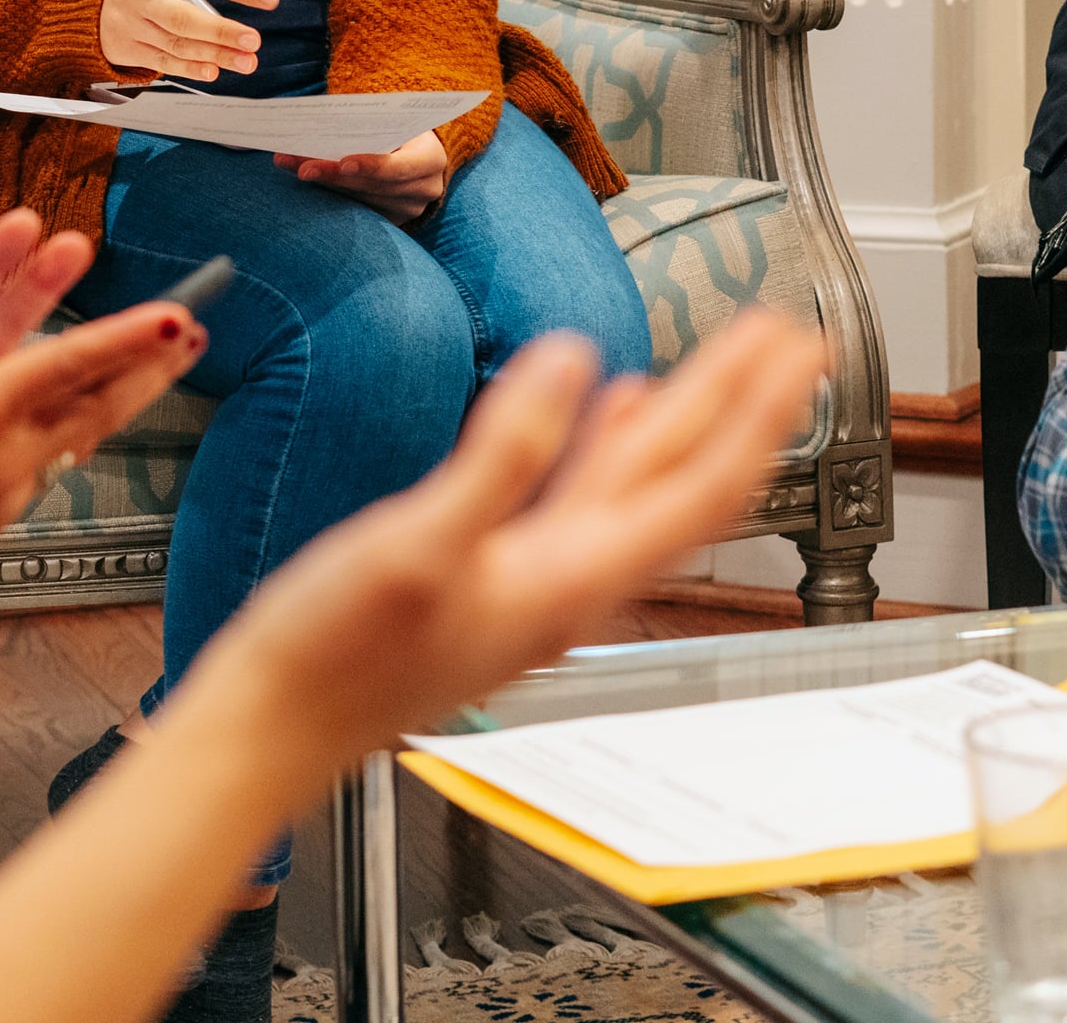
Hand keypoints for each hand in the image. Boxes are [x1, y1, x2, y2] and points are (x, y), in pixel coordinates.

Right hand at [0, 212, 203, 693]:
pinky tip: (88, 396)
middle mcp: (2, 451)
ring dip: (125, 384)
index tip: (168, 316)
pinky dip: (71, 418)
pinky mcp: (2, 504)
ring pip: (81, 423)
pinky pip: (48, 450)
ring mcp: (8, 482)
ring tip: (163, 353)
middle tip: (189, 326)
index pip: (65, 361)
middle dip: (148, 359)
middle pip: (95, 396)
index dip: (123, 335)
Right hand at [98, 0, 277, 82]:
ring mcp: (133, 28)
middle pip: (183, 17)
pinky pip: (164, 62)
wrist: (84, 8)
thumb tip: (230, 20)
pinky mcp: (129, 51)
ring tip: (245, 62)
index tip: (269, 0)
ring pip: (177, 44)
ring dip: (214, 55)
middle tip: (252, 41)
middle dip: (220, 31)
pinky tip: (213, 70)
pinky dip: (190, 67)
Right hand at [172, 311, 826, 776]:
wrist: (269, 728)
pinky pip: (576, 498)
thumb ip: (504, 452)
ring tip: (720, 366)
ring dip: (682, 421)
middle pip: (680, 480)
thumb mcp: (419, 540)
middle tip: (786, 337)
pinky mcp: (491, 579)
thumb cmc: (331, 657)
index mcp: (566, 577)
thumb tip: (574, 363)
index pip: (695, 483)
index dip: (752, 410)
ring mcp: (531, 584)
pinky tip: (603, 415)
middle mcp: (566, 584)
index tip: (796, 348)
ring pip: (633, 487)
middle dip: (739, 404)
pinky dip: (604, 447)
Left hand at [274, 130, 447, 223]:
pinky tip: (306, 180)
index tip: (343, 163)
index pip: (401, 167)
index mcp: (431, 160)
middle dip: (334, 175)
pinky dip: (330, 194)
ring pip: (360, 200)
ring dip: (323, 184)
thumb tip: (324, 125)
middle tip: (301, 167)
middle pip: (373, 186)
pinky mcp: (391, 220)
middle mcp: (425, 189)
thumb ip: (371, 125)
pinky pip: (357, 210)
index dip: (372, 166)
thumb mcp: (396, 119)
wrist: (419, 150)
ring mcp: (408, 209)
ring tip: (291, 166)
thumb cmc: (402, 126)